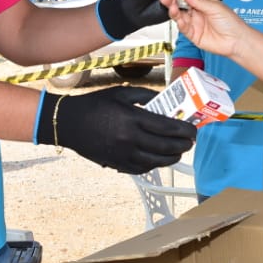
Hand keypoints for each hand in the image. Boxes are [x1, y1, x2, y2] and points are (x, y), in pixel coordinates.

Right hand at [36, 86, 195, 173]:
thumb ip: (146, 96)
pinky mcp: (117, 164)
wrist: (68, 123)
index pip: (168, 128)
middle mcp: (130, 139)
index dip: (185, 131)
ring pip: (157, 161)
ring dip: (172, 157)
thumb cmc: (95, 105)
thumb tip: (166, 103)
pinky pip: (142, 168)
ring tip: (179, 152)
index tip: (193, 131)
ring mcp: (123, 154)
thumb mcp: (121, 93)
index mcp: (133, 119)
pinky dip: (155, 165)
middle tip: (190, 142)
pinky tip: (159, 159)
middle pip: (166, 147)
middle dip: (183, 145)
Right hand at [166, 0, 246, 58]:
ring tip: (171, 7)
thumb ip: (199, 1)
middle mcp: (198, 12)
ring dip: (174, 11)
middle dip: (172, 0)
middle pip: (181, 4)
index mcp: (204, 2)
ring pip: (180, 16)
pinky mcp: (193, 35)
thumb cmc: (231, 23)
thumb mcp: (215, 7)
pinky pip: (183, 28)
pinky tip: (180, 20)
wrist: (237, 41)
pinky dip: (180, 24)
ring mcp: (195, 23)